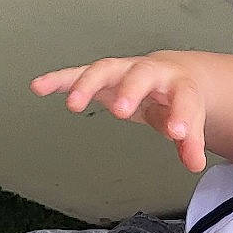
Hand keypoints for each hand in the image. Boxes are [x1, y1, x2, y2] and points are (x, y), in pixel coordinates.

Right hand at [31, 55, 210, 170]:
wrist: (173, 73)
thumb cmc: (179, 97)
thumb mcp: (190, 120)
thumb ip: (190, 142)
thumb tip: (193, 162)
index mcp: (178, 84)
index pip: (183, 97)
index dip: (181, 114)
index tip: (178, 133)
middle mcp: (150, 72)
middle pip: (140, 74)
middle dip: (130, 90)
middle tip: (121, 110)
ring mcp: (124, 71)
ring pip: (105, 70)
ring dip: (88, 84)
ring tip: (73, 104)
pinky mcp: (103, 77)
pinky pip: (78, 74)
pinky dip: (58, 80)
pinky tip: (38, 87)